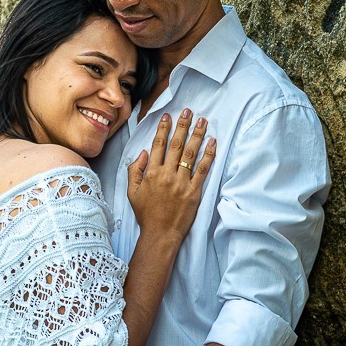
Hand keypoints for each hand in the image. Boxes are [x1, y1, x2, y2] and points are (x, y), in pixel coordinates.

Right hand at [127, 108, 216, 240]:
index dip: (163, 129)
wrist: (160, 233)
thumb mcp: (132, 192)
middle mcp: (167, 175)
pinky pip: (203, 170)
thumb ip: (134, 170)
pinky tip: (213, 143)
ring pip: (191, 154)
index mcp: (152, 173)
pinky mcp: (194, 191)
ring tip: (203, 121)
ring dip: (197, 135)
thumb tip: (143, 153)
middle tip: (189, 111)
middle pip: (176, 145)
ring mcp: (182, 182)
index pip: (158, 145)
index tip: (168, 116)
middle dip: (183, 126)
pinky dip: (209, 155)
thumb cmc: (146, 214)